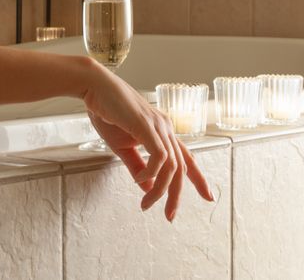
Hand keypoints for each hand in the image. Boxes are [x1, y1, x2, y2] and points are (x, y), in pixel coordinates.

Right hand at [81, 59, 213, 220]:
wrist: (95, 88)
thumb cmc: (108, 113)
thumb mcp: (123, 146)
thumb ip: (137, 165)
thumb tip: (148, 186)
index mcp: (163, 132)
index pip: (187, 158)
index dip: (199, 178)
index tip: (208, 197)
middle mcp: (166, 128)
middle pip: (182, 167)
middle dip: (178, 195)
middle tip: (170, 216)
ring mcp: (159, 126)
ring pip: (171, 166)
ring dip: (160, 190)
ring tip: (146, 204)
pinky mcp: (146, 125)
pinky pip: (159, 155)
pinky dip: (151, 173)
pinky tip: (139, 180)